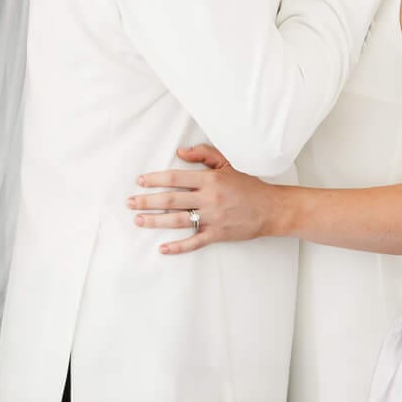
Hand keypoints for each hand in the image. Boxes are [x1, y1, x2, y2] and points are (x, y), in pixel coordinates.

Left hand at [127, 146, 279, 254]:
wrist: (271, 209)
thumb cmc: (248, 186)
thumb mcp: (228, 164)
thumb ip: (204, 155)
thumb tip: (180, 152)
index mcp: (210, 180)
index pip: (176, 178)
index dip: (155, 179)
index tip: (140, 182)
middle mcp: (209, 199)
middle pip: (171, 199)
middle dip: (147, 201)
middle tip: (130, 203)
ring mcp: (213, 218)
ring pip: (178, 220)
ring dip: (156, 221)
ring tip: (139, 220)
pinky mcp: (218, 235)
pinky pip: (194, 242)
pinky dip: (178, 247)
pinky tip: (162, 248)